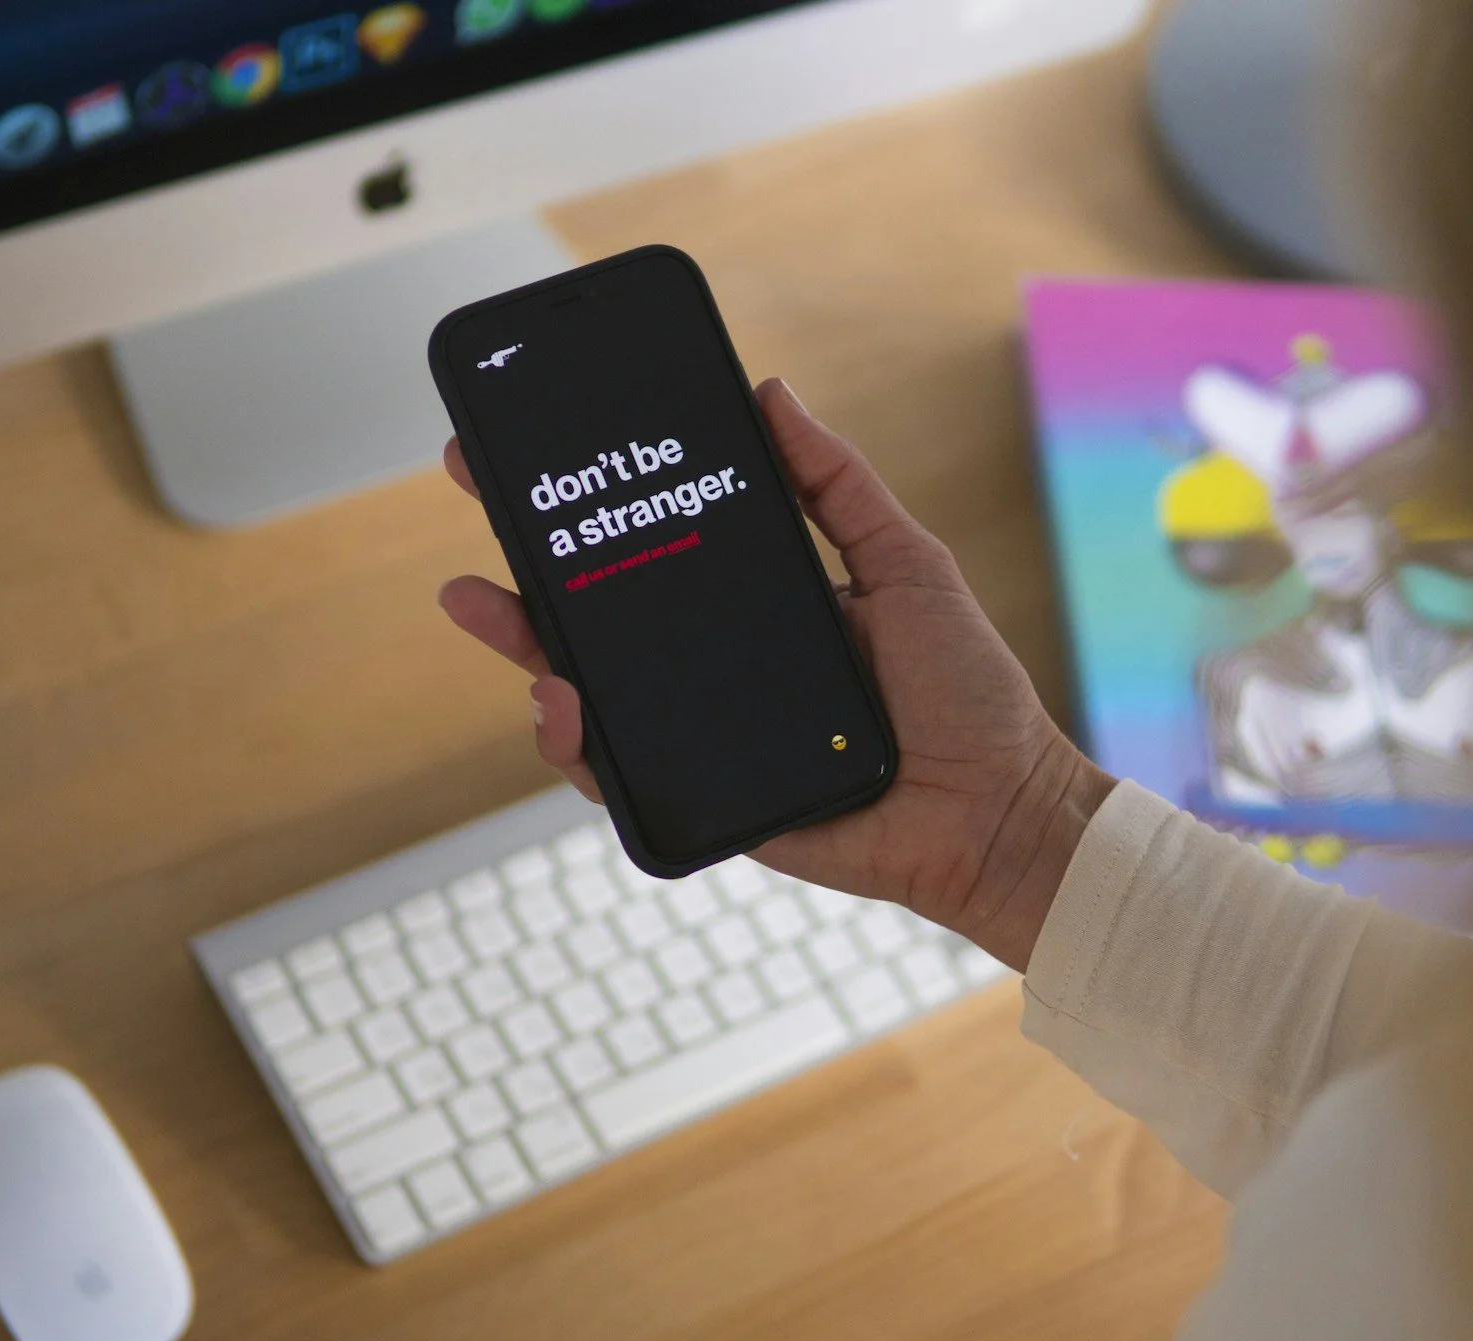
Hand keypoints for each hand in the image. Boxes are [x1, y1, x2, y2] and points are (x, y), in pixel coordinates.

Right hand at [436, 379, 1113, 969]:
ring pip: (586, 691)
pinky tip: (562, 705)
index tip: (542, 446)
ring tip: (493, 611)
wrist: (996, 814)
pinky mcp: (700, 799)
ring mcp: (701, 733)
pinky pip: (617, 774)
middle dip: (524, 556)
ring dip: (526, 649)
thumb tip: (770, 394)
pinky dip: (574, 744)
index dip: (596, 501)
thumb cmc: (967, 693)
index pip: (658, 543)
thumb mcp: (907, 563)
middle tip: (476, 491)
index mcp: (758, 603)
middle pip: (598, 613)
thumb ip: (837, 485)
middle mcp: (717, 665)